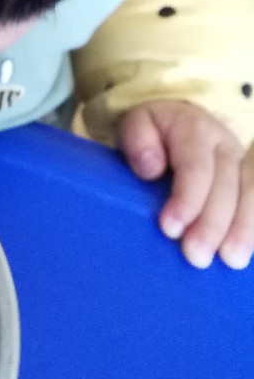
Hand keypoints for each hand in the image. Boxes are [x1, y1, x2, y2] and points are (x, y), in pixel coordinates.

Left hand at [119, 100, 253, 269]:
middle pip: (225, 186)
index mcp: (195, 129)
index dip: (187, 199)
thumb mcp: (136, 123)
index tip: (170, 229)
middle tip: (196, 256)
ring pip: (250, 194)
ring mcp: (242, 161)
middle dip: (212, 224)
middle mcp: (225, 144)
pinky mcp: (248, 177)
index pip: (196, 167)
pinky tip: (248, 250)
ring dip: (243, 230)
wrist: (178, 118)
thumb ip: (138, 139)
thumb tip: (151, 169)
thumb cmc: (154, 130)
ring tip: (232, 260)